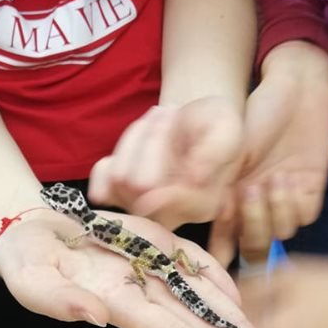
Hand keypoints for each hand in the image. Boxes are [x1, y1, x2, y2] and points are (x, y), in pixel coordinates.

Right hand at [0, 209, 282, 327]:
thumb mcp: (27, 279)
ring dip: (235, 323)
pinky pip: (194, 263)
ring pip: (203, 298)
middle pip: (196, 325)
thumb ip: (56, 300)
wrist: (31, 231)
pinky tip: (241, 299)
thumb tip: (95, 315)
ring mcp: (152, 267)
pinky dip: (220, 279)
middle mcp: (142, 292)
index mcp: (117, 304)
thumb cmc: (25, 262)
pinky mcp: (155, 243)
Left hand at [89, 97, 244, 227]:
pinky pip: (100, 182)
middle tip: (168, 112)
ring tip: (157, 119)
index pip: (170, 196)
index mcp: (202, 205)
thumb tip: (194, 178)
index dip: (161, 151)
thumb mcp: (227, 128)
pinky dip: (114, 155)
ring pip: (119, 177)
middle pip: (138, 184)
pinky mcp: (118, 198)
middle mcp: (169, 216)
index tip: (171, 111)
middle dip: (151, 138)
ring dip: (136, 137)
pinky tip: (136, 145)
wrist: (194, 123)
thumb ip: (216, 151)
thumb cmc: (213, 125)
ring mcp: (140, 209)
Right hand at [210, 42, 327, 266]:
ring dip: (270, 211)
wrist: (295, 89)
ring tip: (269, 178)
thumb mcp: (228, 152)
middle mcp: (253, 209)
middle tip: (248, 191)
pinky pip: (299, 219)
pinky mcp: (308, 196)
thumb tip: (203, 216)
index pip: (220, 244)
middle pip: (252, 248)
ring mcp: (280, 204)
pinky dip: (290, 204)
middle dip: (250, 228)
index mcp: (227, 202)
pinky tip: (287, 177)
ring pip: (275, 236)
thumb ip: (216, 188)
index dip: (218, 251)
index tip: (219, 234)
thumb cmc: (254, 114)